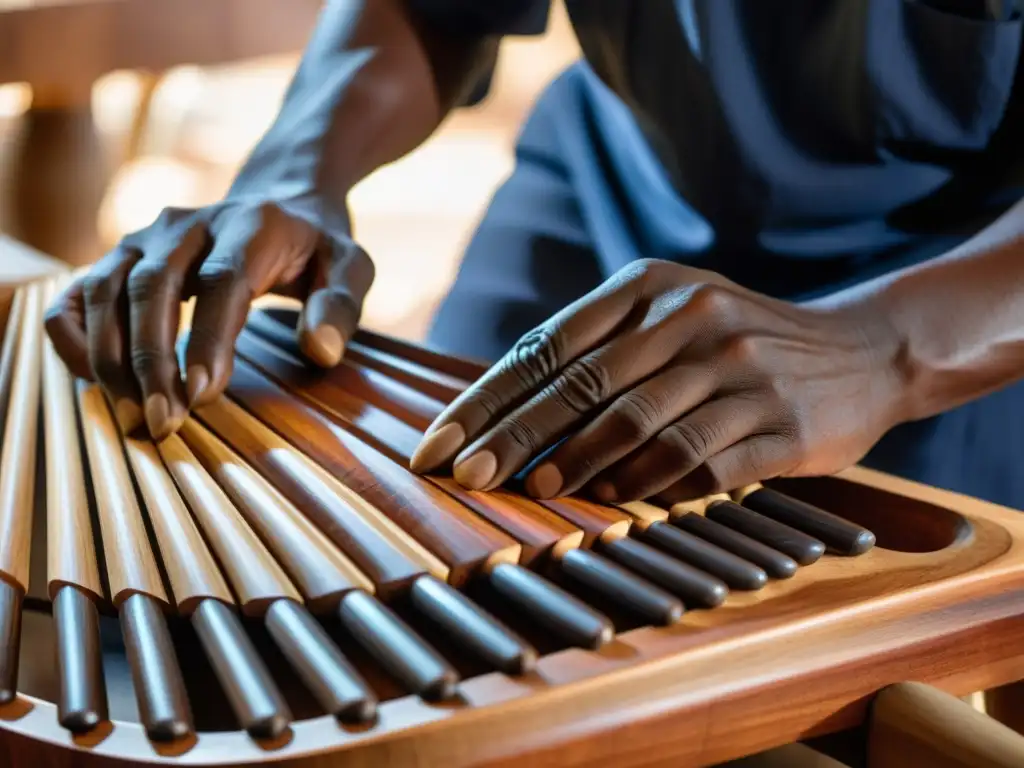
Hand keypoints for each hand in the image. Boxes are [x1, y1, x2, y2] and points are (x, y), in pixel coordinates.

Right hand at [45, 197, 373, 438]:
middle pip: (152, 287)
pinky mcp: (118, 258)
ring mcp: (144, 239)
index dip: (208, 339)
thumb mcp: (350, 267)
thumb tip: (320, 351)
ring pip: (104, 291)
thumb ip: (340, 305)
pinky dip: (73, 337)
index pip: (222, 281)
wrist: (276, 201)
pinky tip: (95, 381)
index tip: (202, 395)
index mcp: (250, 226)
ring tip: (132, 416)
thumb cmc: (314, 248)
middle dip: (151, 360)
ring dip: (109, 357)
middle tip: (162, 422)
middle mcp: (187, 225)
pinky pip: (75, 295)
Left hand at [410, 259, 906, 503]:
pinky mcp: (779, 422)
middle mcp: (691, 318)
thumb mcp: (672, 313)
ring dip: (576, 463)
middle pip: (582, 385)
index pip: (548, 346)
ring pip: (637, 422)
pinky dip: (650, 482)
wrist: (862, 349)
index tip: (440, 444)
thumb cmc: (740, 338)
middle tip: (464, 476)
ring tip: (532, 493)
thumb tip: (501, 408)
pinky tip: (613, 500)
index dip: (487, 399)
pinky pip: (699, 458)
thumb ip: (599, 346)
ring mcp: (738, 368)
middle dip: (513, 437)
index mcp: (650, 286)